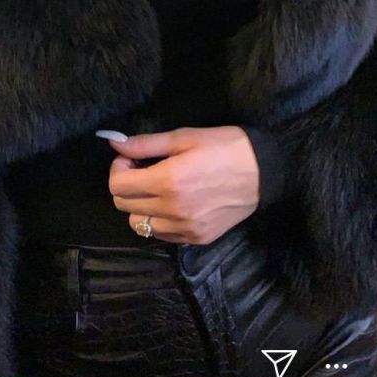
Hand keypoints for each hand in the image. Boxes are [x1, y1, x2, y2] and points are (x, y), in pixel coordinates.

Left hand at [107, 126, 259, 244]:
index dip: (118, 168)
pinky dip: (158, 220)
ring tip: (156, 188)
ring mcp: (185, 229)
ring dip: (139, 206)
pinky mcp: (197, 238)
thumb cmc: (223, 146)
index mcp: (168, 182)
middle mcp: (173, 210)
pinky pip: (161, 235)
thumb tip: (114, 144)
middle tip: (143, 169)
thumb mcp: (183, 137)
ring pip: (138, 225)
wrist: (263, 171)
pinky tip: (171, 202)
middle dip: (126, 184)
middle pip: (123, 206)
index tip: (131, 158)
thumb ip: (146, 144)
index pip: (118, 185)